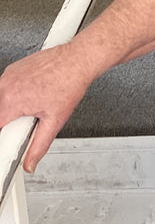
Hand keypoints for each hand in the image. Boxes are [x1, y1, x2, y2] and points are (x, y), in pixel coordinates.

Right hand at [0, 43, 93, 171]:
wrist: (78, 60)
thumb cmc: (69, 84)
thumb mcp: (54, 122)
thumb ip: (38, 146)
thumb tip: (29, 163)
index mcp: (12, 100)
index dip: (3, 137)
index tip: (10, 139)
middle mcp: (6, 85)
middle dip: (7, 122)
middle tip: (26, 122)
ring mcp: (8, 75)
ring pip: (1, 100)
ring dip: (10, 108)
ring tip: (33, 105)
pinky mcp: (13, 69)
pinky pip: (6, 87)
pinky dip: (14, 94)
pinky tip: (33, 94)